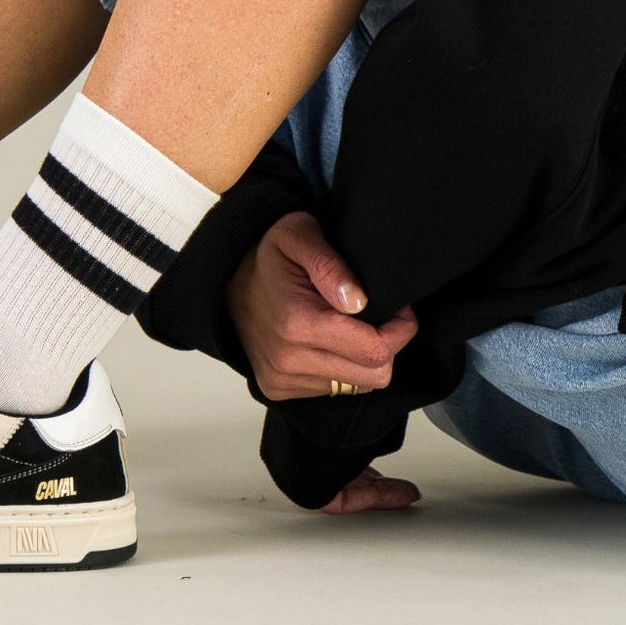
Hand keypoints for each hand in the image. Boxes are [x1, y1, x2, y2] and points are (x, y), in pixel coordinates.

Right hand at [226, 211, 421, 513]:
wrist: (224, 279)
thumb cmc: (267, 254)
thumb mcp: (299, 234)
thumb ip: (330, 264)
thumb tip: (359, 301)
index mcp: (298, 323)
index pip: (376, 351)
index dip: (401, 330)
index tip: (399, 309)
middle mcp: (288, 360)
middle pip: (374, 376)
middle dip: (387, 346)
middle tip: (379, 316)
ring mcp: (282, 379)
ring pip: (357, 386)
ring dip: (362, 359)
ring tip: (348, 327)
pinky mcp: (278, 389)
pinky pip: (334, 390)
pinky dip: (341, 368)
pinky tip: (328, 342)